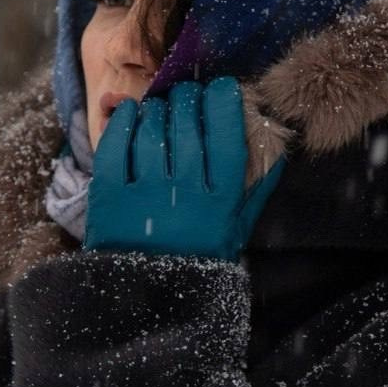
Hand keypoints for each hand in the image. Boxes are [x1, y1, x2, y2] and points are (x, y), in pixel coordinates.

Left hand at [83, 77, 284, 260]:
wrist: (151, 298)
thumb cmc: (200, 257)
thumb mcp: (237, 228)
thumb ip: (257, 187)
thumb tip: (277, 144)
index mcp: (221, 201)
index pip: (226, 133)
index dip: (223, 100)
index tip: (220, 88)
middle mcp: (184, 194)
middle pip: (187, 124)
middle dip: (188, 98)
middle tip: (186, 95)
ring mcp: (144, 195)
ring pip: (152, 130)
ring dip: (158, 108)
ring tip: (161, 108)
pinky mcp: (109, 197)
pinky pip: (115, 145)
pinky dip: (124, 121)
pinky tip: (131, 113)